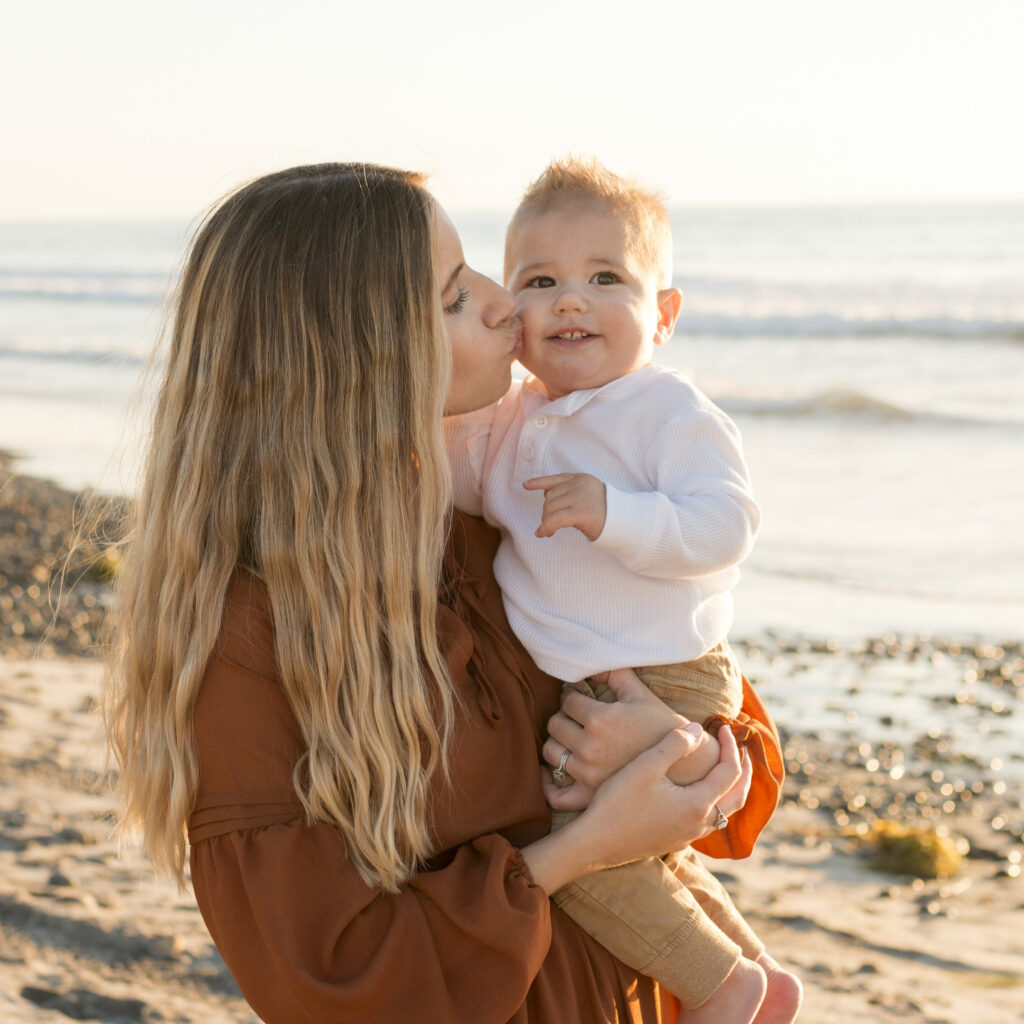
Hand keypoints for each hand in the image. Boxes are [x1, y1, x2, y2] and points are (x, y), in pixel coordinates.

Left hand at [523, 473, 606, 540]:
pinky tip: (542, 534)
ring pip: (550, 508)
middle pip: (550, 497)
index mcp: (581, 478)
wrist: (626, 521)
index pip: (555, 479)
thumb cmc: (607, 512)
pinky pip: (554, 520)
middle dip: (546, 512)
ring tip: (550, 531)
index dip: (539, 482)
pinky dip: (545, 528)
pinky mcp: (580, 513)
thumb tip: (547, 498)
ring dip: (546, 521)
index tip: (526, 485)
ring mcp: (580, 497)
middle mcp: (579, 485)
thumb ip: (571, 492)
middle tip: (549, 525)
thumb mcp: (589, 495)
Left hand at [543, 668, 688, 810]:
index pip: (567, 701)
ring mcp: (587, 773)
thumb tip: (591, 664)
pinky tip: (552, 773)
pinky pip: (555, 795)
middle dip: (564, 718)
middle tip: (576, 718)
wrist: (685, 765)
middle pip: (555, 725)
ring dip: (557, 743)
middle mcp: (590, 747)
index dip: (574, 697)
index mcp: (600, 720)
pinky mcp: (589, 795)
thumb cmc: (662, 725)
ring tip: (571, 739)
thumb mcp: (640, 694)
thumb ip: (614, 673)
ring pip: (551, 752)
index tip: (581, 699)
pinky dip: (548, 784)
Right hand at [578, 724, 748, 867]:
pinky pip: (709, 820)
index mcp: (697, 804)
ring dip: (731, 787)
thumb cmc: (617, 803)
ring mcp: (689, 836)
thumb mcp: (645, 767)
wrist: (595, 843)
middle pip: (738, 796)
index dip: (730, 745)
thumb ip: (675, 745)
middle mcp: (700, 824)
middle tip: (742, 749)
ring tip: (726, 768)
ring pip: (725, 811)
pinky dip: (716, 800)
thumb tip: (698, 729)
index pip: (730, 771)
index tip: (722, 726)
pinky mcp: (677, 841)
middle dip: (743, 770)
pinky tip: (699, 791)